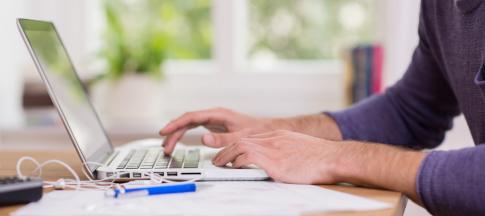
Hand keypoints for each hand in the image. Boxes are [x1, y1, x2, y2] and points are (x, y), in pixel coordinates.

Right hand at [159, 108, 285, 153]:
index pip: (191, 117)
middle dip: (174, 133)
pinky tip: (177, 142)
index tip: (164, 131)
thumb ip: (222, 139)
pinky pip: (194, 128)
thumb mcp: (240, 137)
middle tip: (165, 147)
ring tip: (167, 148)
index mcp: (217, 114)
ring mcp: (212, 120)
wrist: (268, 129)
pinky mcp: (214, 126)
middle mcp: (213, 115)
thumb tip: (203, 139)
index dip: (176, 124)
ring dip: (177, 135)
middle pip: (187, 122)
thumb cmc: (256, 131)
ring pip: (189, 125)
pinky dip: (184, 135)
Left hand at [212, 130, 342, 183]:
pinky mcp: (274, 160)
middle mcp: (273, 139)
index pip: (251, 138)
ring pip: (240, 146)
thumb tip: (279, 164)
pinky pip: (247, 157)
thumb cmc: (320, 158)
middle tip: (217, 159)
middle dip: (226, 149)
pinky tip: (234, 167)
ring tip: (219, 164)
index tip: (229, 153)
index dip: (237, 145)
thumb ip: (285, 152)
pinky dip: (237, 161)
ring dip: (226, 155)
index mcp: (278, 136)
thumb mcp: (298, 150)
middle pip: (242, 140)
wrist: (333, 157)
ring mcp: (273, 148)